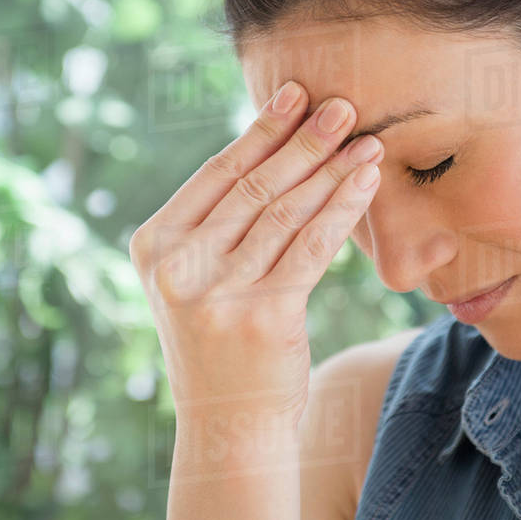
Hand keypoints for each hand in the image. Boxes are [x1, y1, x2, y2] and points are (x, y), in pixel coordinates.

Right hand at [129, 81, 383, 432]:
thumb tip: (272, 148)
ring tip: (364, 138)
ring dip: (331, 170)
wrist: (229, 425)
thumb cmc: (220, 344)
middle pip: (253, 187)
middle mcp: (177, 265)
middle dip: (304, 141)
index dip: (262, 130)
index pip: (217, 174)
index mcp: (154, 245)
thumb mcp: (195, 280)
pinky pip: (312, 247)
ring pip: (286, 213)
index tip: (296, 94)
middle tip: (342, 105)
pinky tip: (366, 182)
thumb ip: (215, 223)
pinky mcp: (261, 315)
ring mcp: (216, 292)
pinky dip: (342, 209)